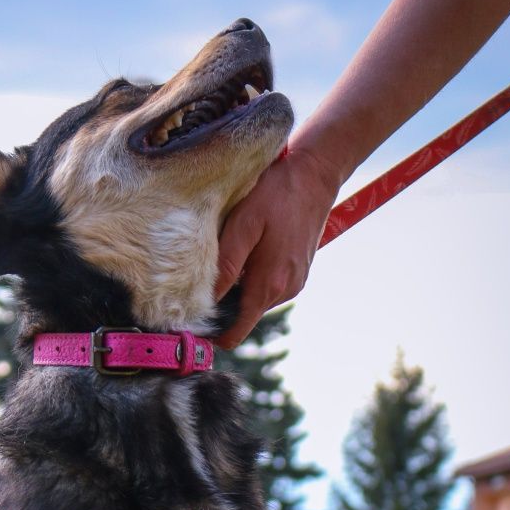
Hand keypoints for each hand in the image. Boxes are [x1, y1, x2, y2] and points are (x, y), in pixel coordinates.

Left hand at [213, 143, 342, 347]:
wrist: (314, 176)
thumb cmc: (276, 195)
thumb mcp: (243, 225)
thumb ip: (226, 265)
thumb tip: (209, 299)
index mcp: (268, 284)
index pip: (238, 329)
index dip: (216, 334)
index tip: (195, 328)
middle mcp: (284, 290)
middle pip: (244, 315)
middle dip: (223, 307)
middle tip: (200, 285)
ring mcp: (294, 283)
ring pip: (255, 300)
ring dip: (239, 290)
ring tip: (227, 262)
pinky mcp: (298, 273)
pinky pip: (268, 287)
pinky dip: (253, 279)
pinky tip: (247, 255)